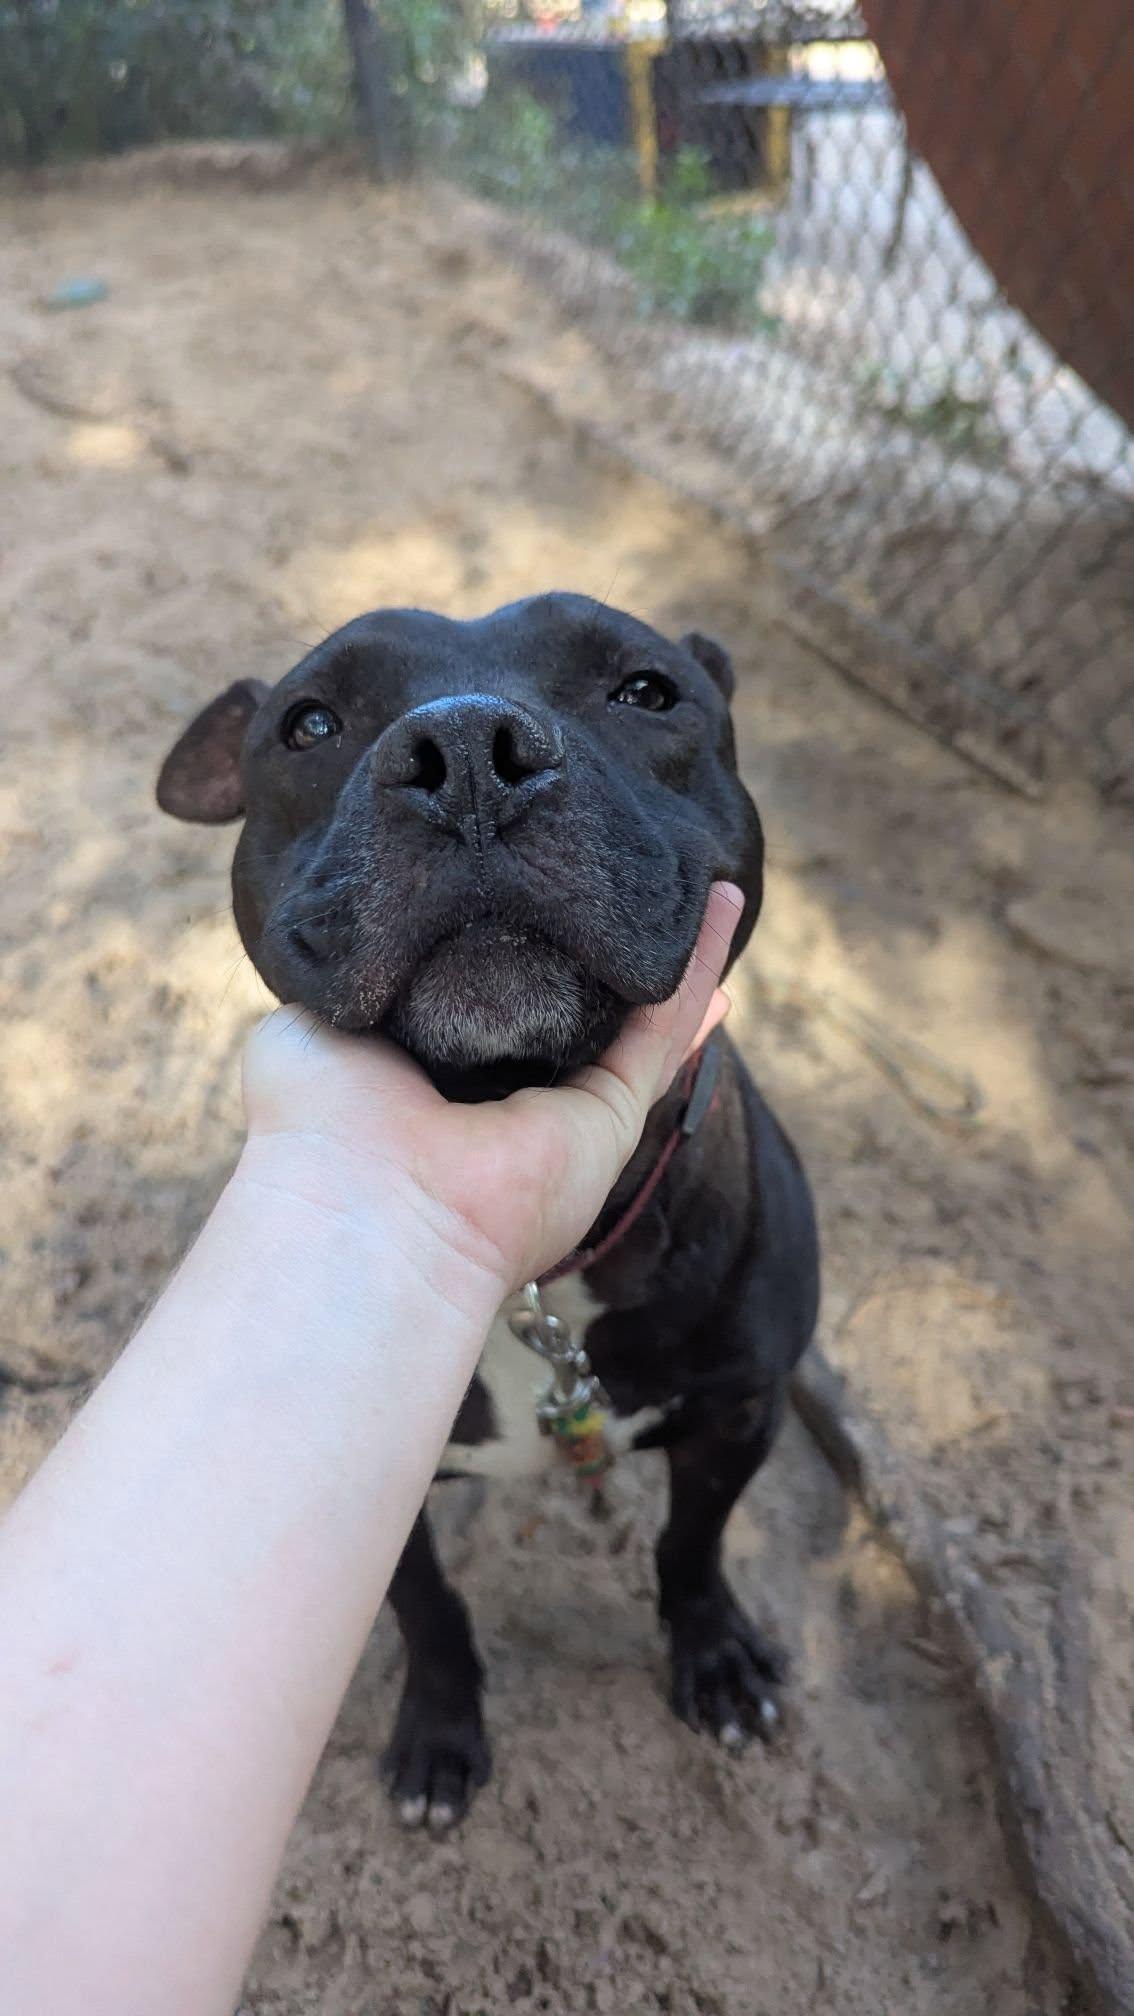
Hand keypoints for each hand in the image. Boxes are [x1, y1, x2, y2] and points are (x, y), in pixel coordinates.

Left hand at [240, 883, 742, 1297]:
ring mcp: (563, 1110)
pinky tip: (722, 901)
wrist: (364, 1205)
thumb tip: (365, 940)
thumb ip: (345, 977)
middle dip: (605, 949)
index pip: (485, 996)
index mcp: (429, 1077)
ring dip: (674, 948)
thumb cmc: (314, 1125)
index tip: (535, 882)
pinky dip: (699, 964)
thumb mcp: (309, 1024)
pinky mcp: (608, 1117)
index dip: (514, 940)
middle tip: (630, 878)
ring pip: (635, 1011)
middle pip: (572, 1005)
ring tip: (708, 880)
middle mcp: (502, 1095)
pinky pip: (664, 1026)